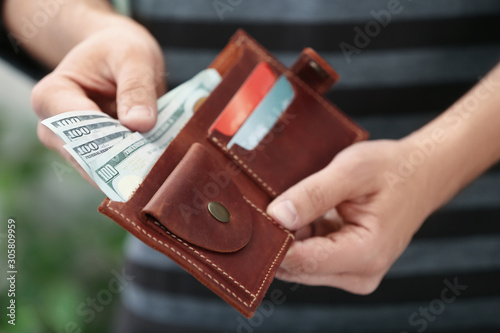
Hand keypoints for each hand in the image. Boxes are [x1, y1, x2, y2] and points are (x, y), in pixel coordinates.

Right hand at [31, 18, 164, 181]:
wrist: (117, 55)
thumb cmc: (119, 49)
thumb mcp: (134, 57)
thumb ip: (136, 87)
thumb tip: (139, 124)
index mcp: (52, 96)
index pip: (76, 128)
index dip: (109, 140)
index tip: (143, 145)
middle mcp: (54, 128)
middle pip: (86, 156)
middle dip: (122, 160)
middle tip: (157, 163)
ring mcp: (72, 147)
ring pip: (101, 170)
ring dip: (131, 168)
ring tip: (160, 164)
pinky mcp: (94, 157)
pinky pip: (113, 170)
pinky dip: (134, 167)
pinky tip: (156, 163)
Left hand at [267, 139, 434, 293]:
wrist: (420, 174)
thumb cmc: (391, 170)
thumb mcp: (351, 171)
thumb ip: (313, 195)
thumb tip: (276, 216)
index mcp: (366, 254)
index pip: (303, 261)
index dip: (272, 243)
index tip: (250, 219)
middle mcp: (360, 274)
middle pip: (298, 268)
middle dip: (276, 241)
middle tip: (258, 207)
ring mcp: (353, 273)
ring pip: (300, 264)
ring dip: (286, 238)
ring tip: (285, 205)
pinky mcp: (346, 265)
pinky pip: (310, 257)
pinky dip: (298, 237)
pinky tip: (298, 213)